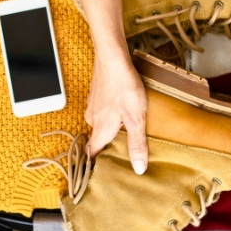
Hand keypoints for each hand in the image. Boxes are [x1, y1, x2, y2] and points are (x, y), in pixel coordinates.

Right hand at [85, 55, 147, 173]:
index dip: (96, 164)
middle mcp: (93, 120)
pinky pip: (102, 112)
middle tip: (120, 153)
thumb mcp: (136, 119)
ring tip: (125, 132)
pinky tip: (122, 110)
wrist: (113, 58)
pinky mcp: (96, 96)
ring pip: (100, 125)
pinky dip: (110, 115)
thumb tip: (139, 168)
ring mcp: (93, 107)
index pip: (92, 154)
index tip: (102, 171)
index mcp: (100, 130)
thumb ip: (137, 144)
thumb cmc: (124, 87)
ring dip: (110, 130)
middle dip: (107, 147)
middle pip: (97, 140)